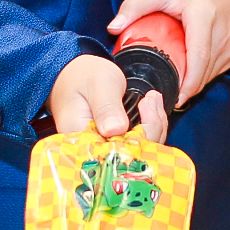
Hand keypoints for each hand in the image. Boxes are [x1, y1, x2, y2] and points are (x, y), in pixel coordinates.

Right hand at [47, 55, 168, 142]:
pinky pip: (138, 143)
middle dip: (150, 128)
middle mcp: (91, 150)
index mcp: (80, 139)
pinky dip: (149, 126)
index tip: (146, 108)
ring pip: (139, 149)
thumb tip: (115, 130)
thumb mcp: (98, 85)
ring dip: (153, 126)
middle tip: (151, 100)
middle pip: (130, 155)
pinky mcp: (114, 143)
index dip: (138, 138)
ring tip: (152, 100)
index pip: (114, 153)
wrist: (76, 74)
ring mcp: (105, 147)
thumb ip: (106, 107)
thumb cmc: (82, 76)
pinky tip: (150, 108)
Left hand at [108, 0, 229, 105]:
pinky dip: (201, 77)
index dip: (187, 82)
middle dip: (185, 89)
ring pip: (210, 75)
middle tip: (163, 98)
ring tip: (172, 88)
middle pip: (203, 71)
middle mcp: (221, 33)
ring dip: (192, 84)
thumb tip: (113, 28)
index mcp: (203, 16)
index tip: (174, 98)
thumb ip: (135, 6)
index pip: (198, 57)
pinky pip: (216, 71)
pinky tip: (186, 76)